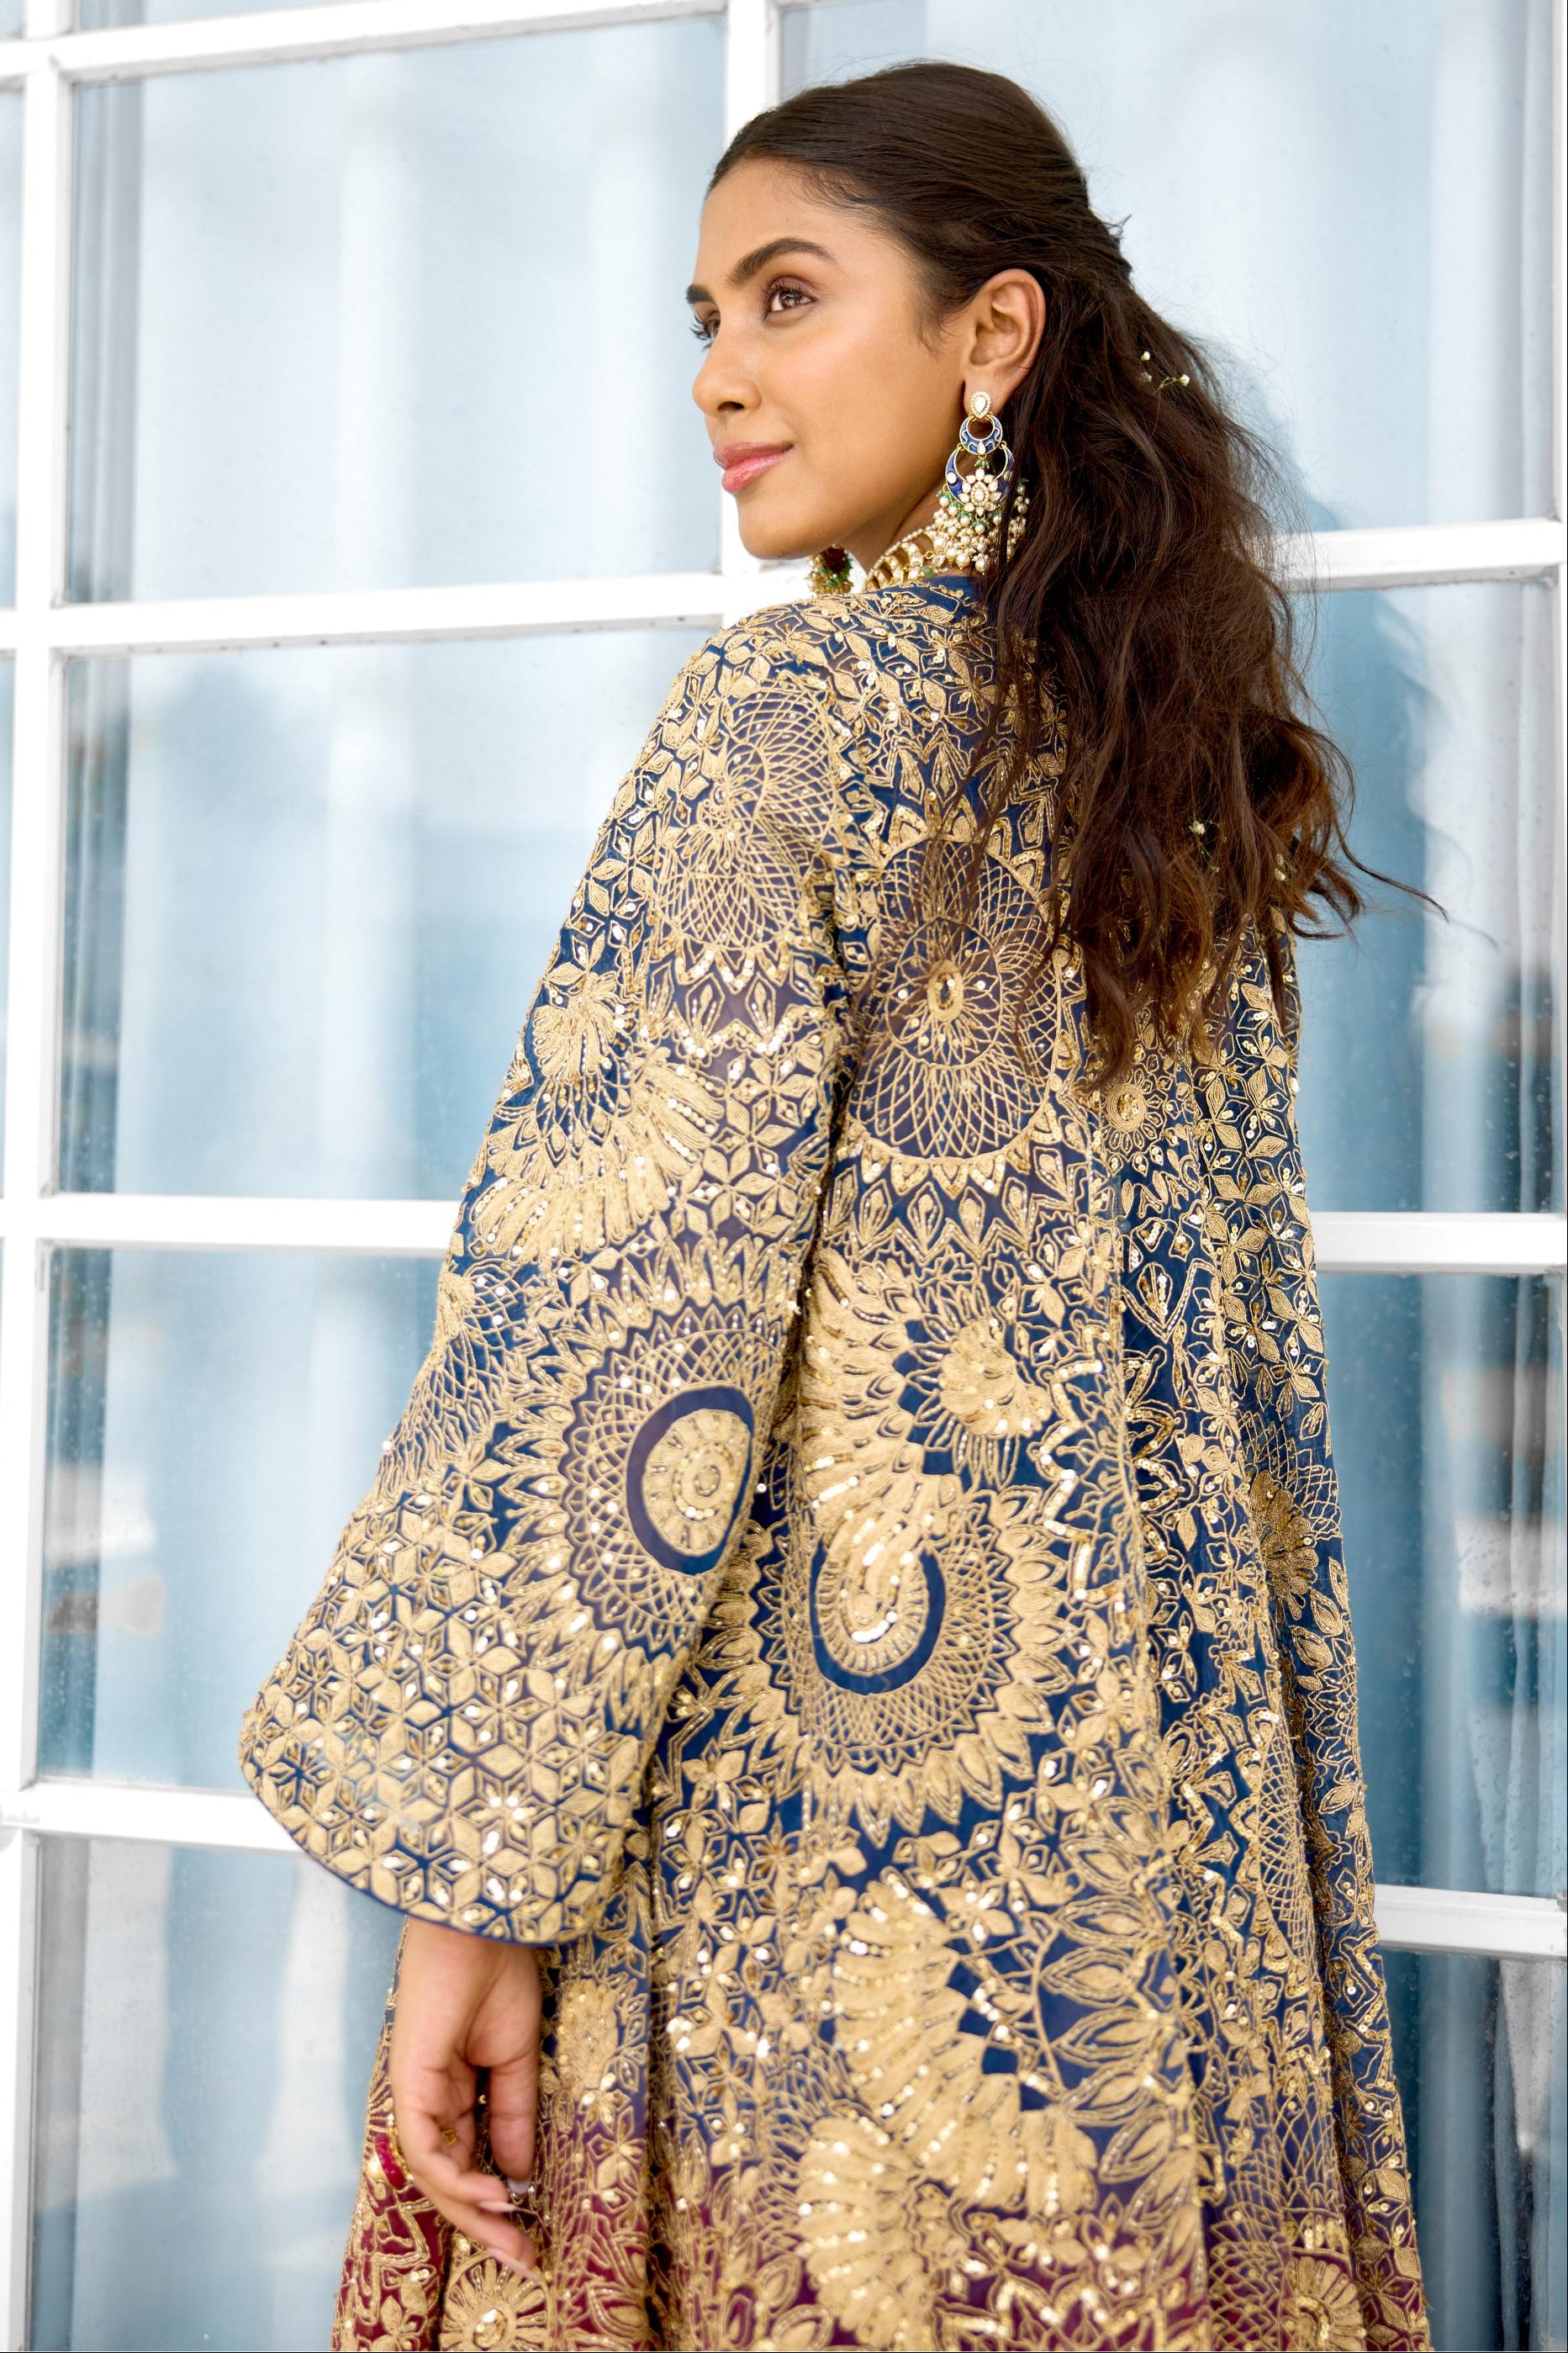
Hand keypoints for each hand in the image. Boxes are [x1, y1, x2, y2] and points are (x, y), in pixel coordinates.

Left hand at [387, 1917, 542, 2273]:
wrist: (485, 1931)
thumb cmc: (500, 1977)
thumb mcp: (516, 2059)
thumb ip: (511, 2115)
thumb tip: (517, 2173)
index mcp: (452, 2087)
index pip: (466, 2158)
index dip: (494, 2197)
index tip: (531, 2228)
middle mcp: (427, 2097)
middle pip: (447, 2176)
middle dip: (483, 2220)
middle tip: (522, 2254)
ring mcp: (415, 2093)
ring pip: (434, 2173)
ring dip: (472, 2209)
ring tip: (511, 2231)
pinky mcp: (409, 2086)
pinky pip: (428, 2149)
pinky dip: (458, 2178)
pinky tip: (493, 2192)